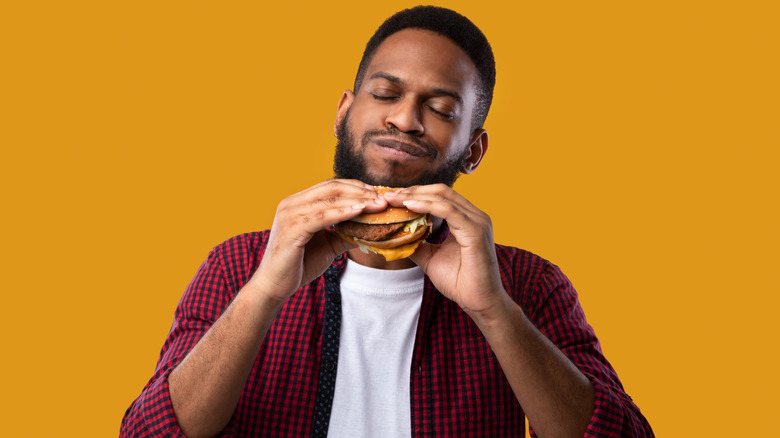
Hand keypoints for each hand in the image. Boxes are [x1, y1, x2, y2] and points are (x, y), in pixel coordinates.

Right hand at [247, 179, 387, 302]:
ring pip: (329, 199)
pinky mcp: (292, 228)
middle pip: (331, 188)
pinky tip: (360, 212)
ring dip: (357, 200)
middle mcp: (291, 203)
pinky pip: (322, 216)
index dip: (356, 187)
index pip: (330, 186)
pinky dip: (343, 213)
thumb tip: (370, 230)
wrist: (274, 287)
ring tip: (378, 204)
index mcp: (298, 203)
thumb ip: (344, 234)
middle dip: (360, 191)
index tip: (378, 193)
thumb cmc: (298, 265)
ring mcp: (290, 214)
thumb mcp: (327, 246)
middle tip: (383, 198)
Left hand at [386, 184, 508, 316]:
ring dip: (416, 196)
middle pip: (441, 191)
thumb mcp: (431, 258)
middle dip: (413, 190)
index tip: (392, 198)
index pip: (440, 196)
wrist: (479, 303)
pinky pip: (448, 211)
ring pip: (443, 197)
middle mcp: (475, 216)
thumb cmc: (460, 282)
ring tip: (394, 199)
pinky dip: (427, 205)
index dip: (415, 193)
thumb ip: (417, 244)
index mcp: (467, 219)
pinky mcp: (476, 231)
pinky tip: (409, 206)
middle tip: (388, 195)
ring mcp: (478, 222)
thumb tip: (395, 236)